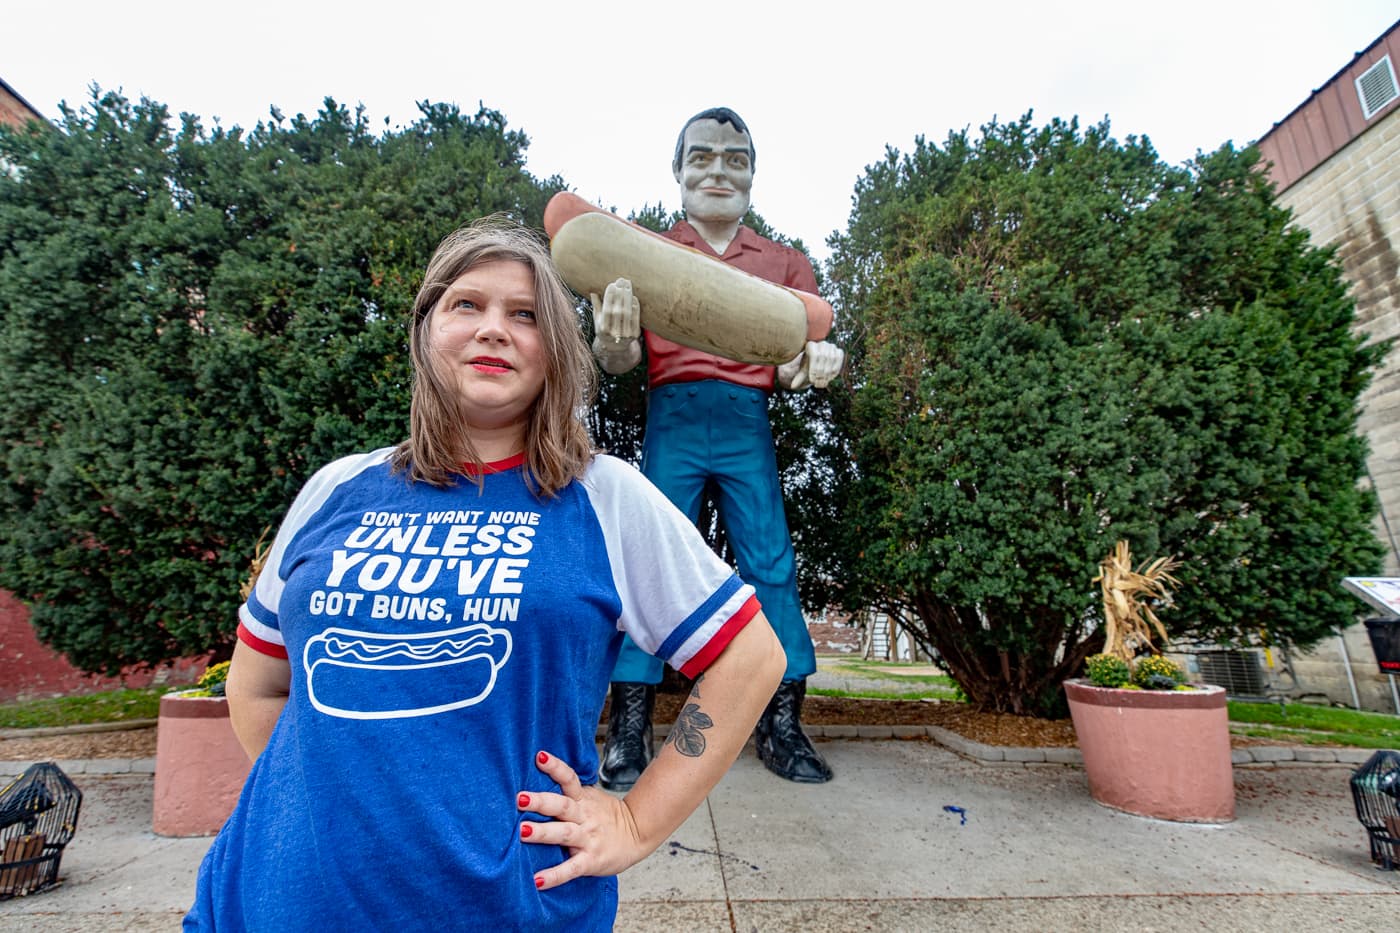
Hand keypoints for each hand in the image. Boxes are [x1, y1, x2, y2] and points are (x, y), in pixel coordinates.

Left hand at [517, 750, 647, 889]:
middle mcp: (584, 817)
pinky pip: (571, 868)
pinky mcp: (590, 861)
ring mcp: (588, 839)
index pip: (569, 779)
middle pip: (562, 806)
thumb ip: (570, 791)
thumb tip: (540, 774)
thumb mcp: (591, 797)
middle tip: (520, 798)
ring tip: (522, 832)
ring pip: (564, 834)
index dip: (555, 767)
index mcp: (583, 800)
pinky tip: (537, 880)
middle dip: (541, 802)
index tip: (540, 757)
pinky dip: (554, 876)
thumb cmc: (606, 816)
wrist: (637, 834)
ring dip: (543, 833)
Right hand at [590, 278, 640, 346]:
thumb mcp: (597, 320)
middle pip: (618, 311)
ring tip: (627, 284)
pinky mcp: (635, 335)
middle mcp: (614, 334)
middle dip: (620, 294)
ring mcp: (626, 335)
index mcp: (603, 330)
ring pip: (627, 313)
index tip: (612, 284)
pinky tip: (633, 296)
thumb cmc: (604, 330)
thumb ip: (596, 306)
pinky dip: (635, 306)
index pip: (607, 311)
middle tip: (621, 280)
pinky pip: (636, 318)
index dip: (609, 297)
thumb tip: (593, 291)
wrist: (615, 348)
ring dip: (628, 297)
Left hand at [779, 340, 843, 389]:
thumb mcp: (803, 372)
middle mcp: (822, 343)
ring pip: (832, 359)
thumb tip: (793, 386)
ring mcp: (831, 346)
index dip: (814, 369)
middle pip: (824, 357)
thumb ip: (798, 378)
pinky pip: (839, 360)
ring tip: (822, 383)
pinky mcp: (839, 351)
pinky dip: (835, 369)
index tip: (812, 381)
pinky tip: (830, 378)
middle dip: (821, 373)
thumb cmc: (809, 367)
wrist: (818, 364)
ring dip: (828, 373)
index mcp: (810, 345)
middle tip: (817, 384)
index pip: (814, 355)